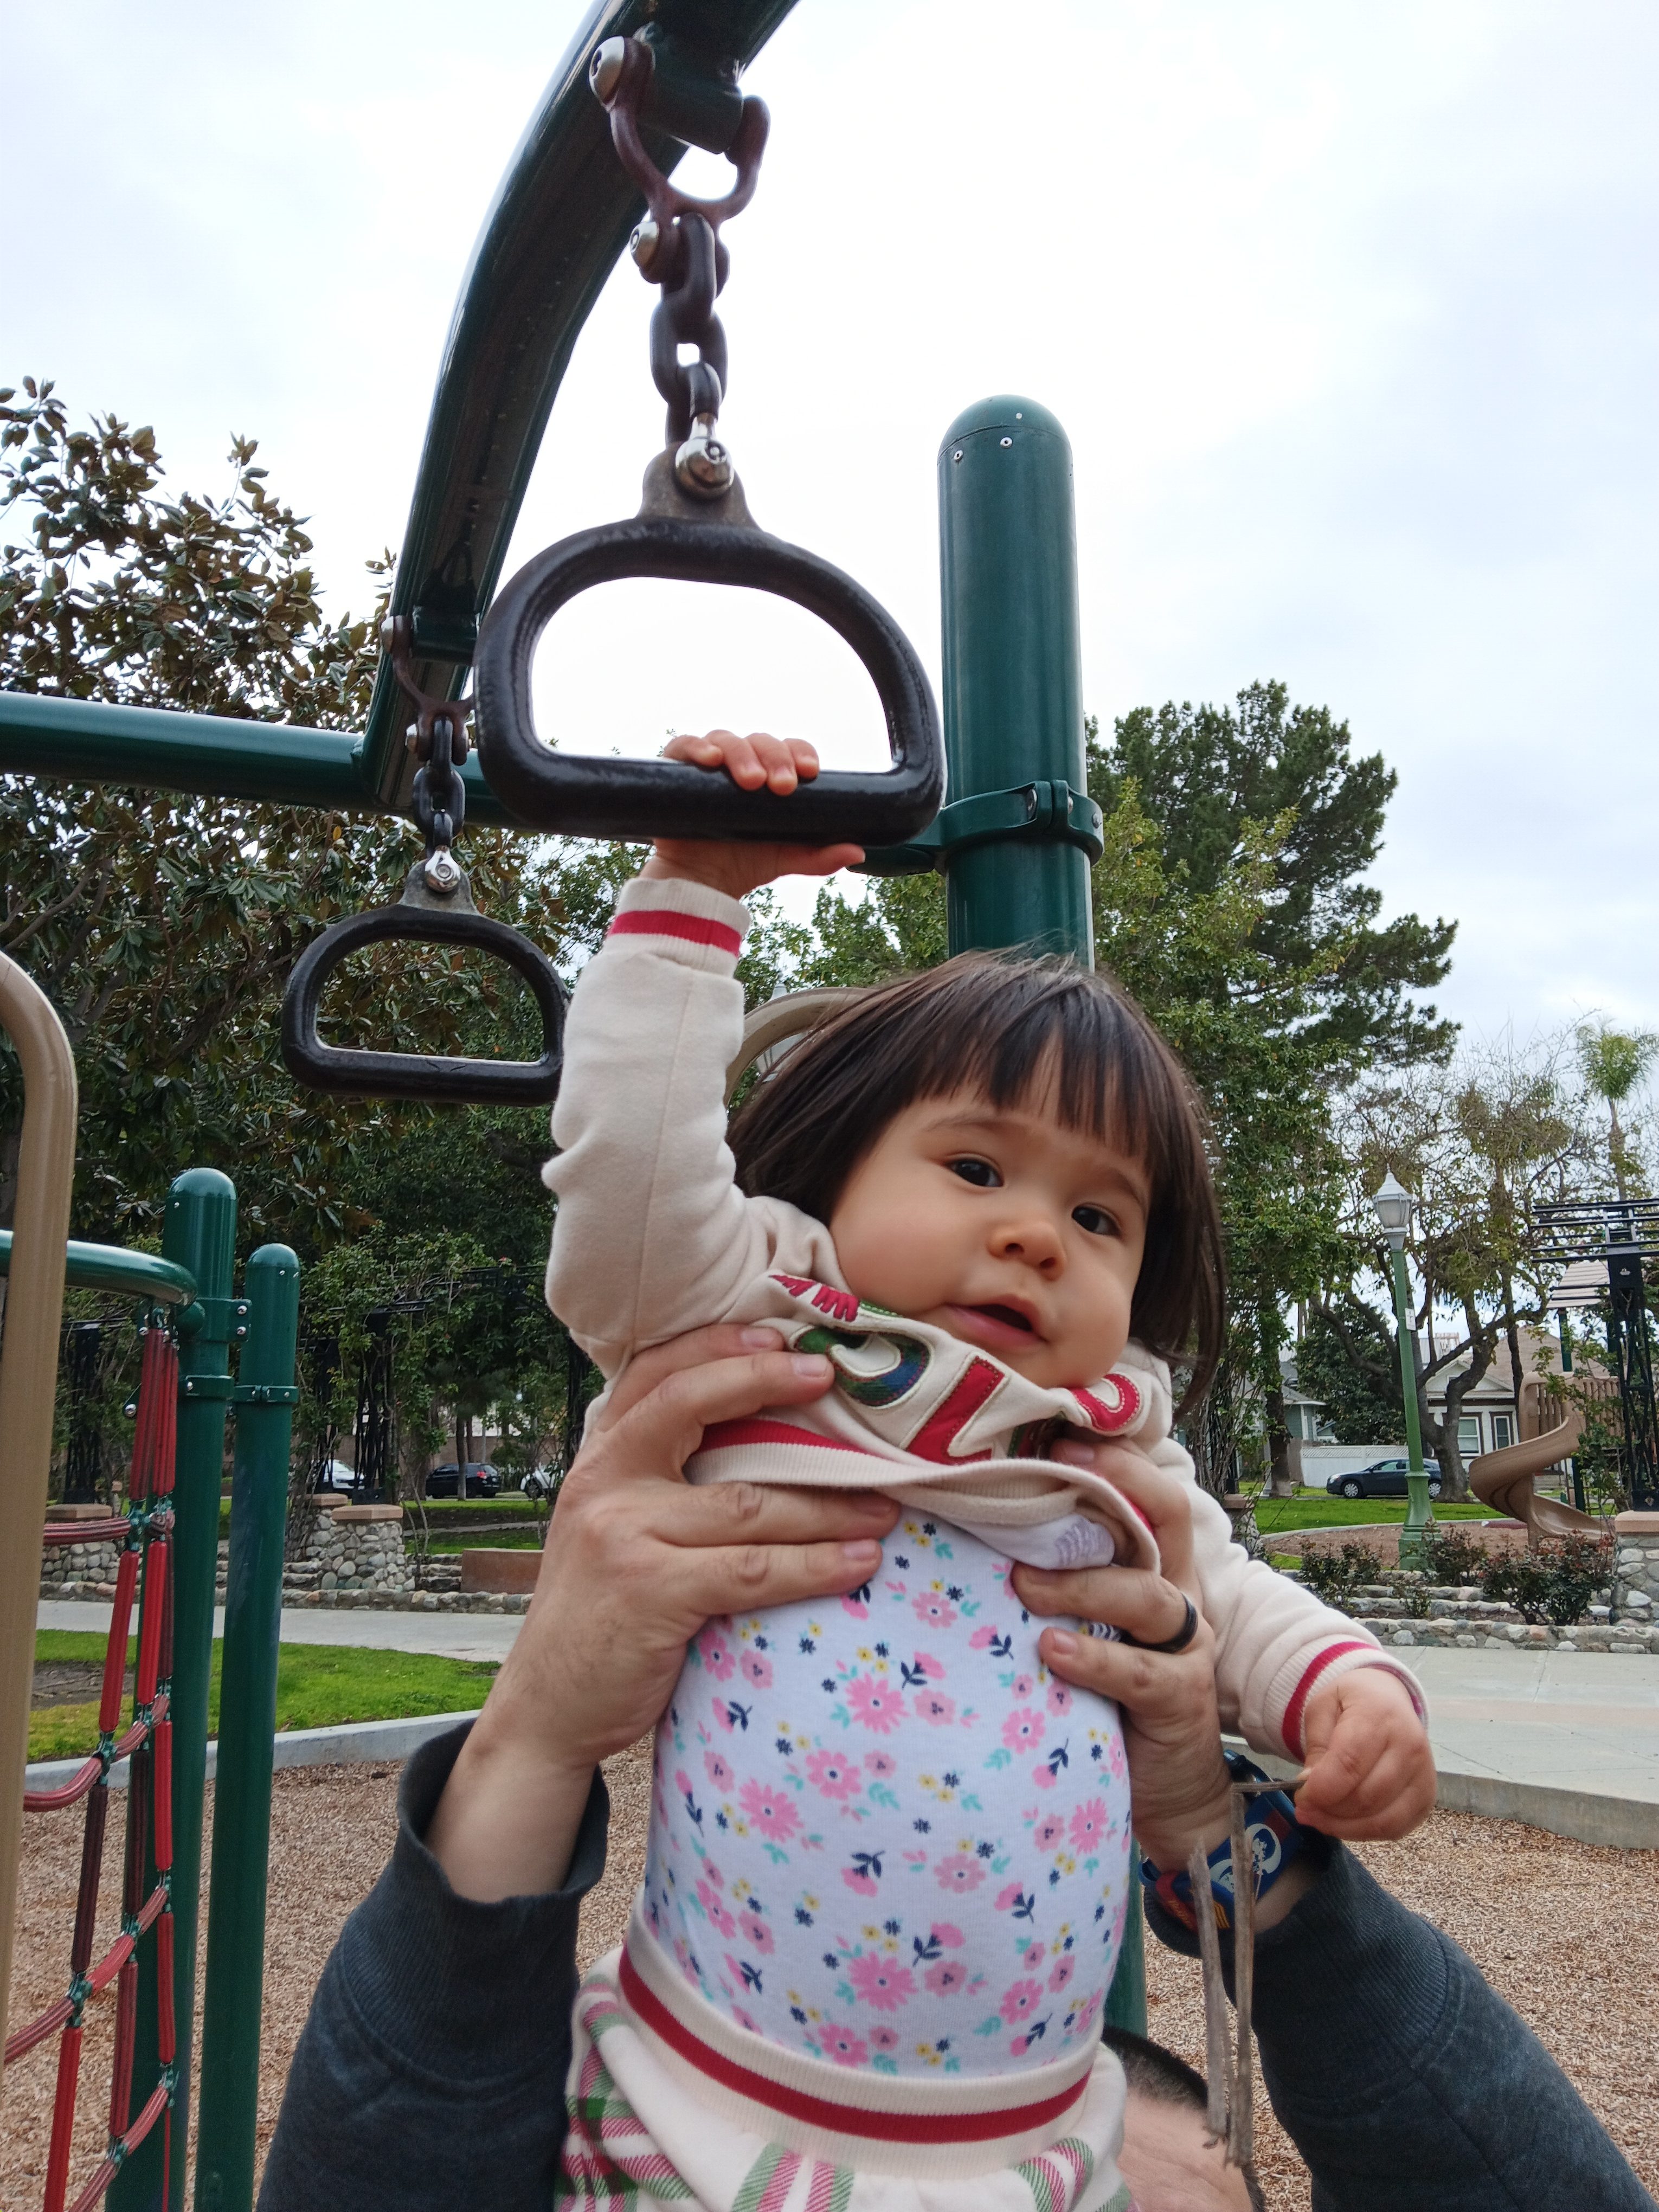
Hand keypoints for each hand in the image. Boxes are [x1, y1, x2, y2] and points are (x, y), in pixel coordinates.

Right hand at [427, 1324, 898, 1899]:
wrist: (547, 1708)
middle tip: (832, 1376)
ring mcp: (624, 1535)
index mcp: (600, 1458)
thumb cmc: (600, 1613)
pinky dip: (816, 1565)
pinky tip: (859, 1562)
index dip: (717, 1345)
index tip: (781, 1335)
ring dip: (829, 1503)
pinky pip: (753, 1569)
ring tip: (887, 1503)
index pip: (653, 1373)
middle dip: (766, 1381)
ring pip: (747, 1502)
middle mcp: (605, 1482)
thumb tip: (757, 1441)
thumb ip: (659, 1480)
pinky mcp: (652, 1592)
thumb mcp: (611, 1526)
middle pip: (689, 1405)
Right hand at [642, 730, 863, 898]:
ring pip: (726, 739)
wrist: (700, 886)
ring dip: (741, 754)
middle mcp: (739, 764)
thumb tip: (857, 852)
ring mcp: (708, 766)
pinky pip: (683, 746)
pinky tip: (709, 760)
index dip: (799, 752)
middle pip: (759, 741)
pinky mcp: (676, 773)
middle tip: (782, 786)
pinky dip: (696, 747)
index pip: (787, 750)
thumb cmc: (744, 864)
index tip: (810, 771)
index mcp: (768, 775)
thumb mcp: (785, 858)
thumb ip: (819, 855)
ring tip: (750, 780)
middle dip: (774, 757)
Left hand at [1014, 1441, 1232, 1872]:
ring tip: (1023, 1586)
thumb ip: (1055, 1578)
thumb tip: (977, 1531)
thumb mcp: (1086, 1623)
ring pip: (1148, 1593)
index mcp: (1155, 1566)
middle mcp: (1178, 1595)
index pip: (1150, 1492)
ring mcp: (1186, 1647)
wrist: (1165, 1794)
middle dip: (1118, 1484)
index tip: (1059, 1434)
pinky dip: (1094, 1657)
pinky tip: (1052, 1651)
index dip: (1115, 1458)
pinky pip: (1141, 1671)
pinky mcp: (1179, 1699)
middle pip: (1166, 1518)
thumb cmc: (1107, 1695)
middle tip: (1053, 1470)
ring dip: (1083, 1583)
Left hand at [1296, 1666, 1435, 1839]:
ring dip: (1343, 1827)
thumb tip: (1311, 1787)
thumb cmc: (1351, 1704)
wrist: (1388, 1701)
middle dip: (1328, 1810)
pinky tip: (1344, 1822)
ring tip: (1319, 1818)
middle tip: (1304, 1809)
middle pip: (1366, 1797)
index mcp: (1379, 1715)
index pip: (1350, 1763)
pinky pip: (1395, 1829)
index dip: (1322, 1789)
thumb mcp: (1321, 1709)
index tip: (1301, 1796)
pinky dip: (1364, 1833)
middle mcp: (1410, 1746)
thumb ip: (1316, 1747)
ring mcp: (1424, 1775)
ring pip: (1382, 1820)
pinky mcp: (1427, 1799)